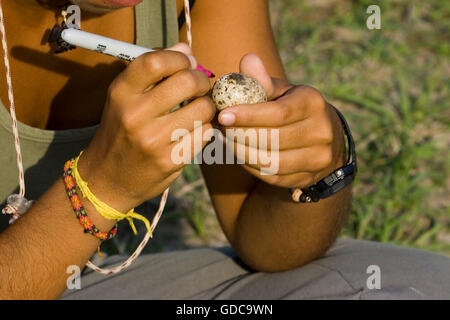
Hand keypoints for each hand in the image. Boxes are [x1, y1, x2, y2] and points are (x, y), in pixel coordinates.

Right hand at [78, 43, 215, 211]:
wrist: (105, 180)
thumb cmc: (119, 132)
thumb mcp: (124, 99)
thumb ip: (153, 72)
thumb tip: (186, 49)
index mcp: (121, 93)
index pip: (155, 62)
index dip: (179, 57)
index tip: (187, 62)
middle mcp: (135, 115)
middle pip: (186, 82)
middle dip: (201, 80)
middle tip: (199, 86)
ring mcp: (153, 140)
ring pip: (203, 109)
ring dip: (207, 106)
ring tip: (198, 108)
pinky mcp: (170, 161)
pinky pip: (205, 133)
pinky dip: (205, 128)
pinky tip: (194, 130)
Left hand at [217, 54, 345, 188]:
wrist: (323, 138)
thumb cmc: (291, 108)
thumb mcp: (281, 91)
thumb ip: (262, 80)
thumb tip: (247, 60)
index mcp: (313, 103)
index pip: (279, 113)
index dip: (249, 116)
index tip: (223, 115)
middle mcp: (321, 132)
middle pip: (273, 139)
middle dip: (240, 135)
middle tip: (218, 128)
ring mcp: (317, 158)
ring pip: (270, 161)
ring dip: (240, 152)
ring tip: (224, 140)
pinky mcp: (306, 178)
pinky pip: (270, 175)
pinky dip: (249, 165)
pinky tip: (237, 153)